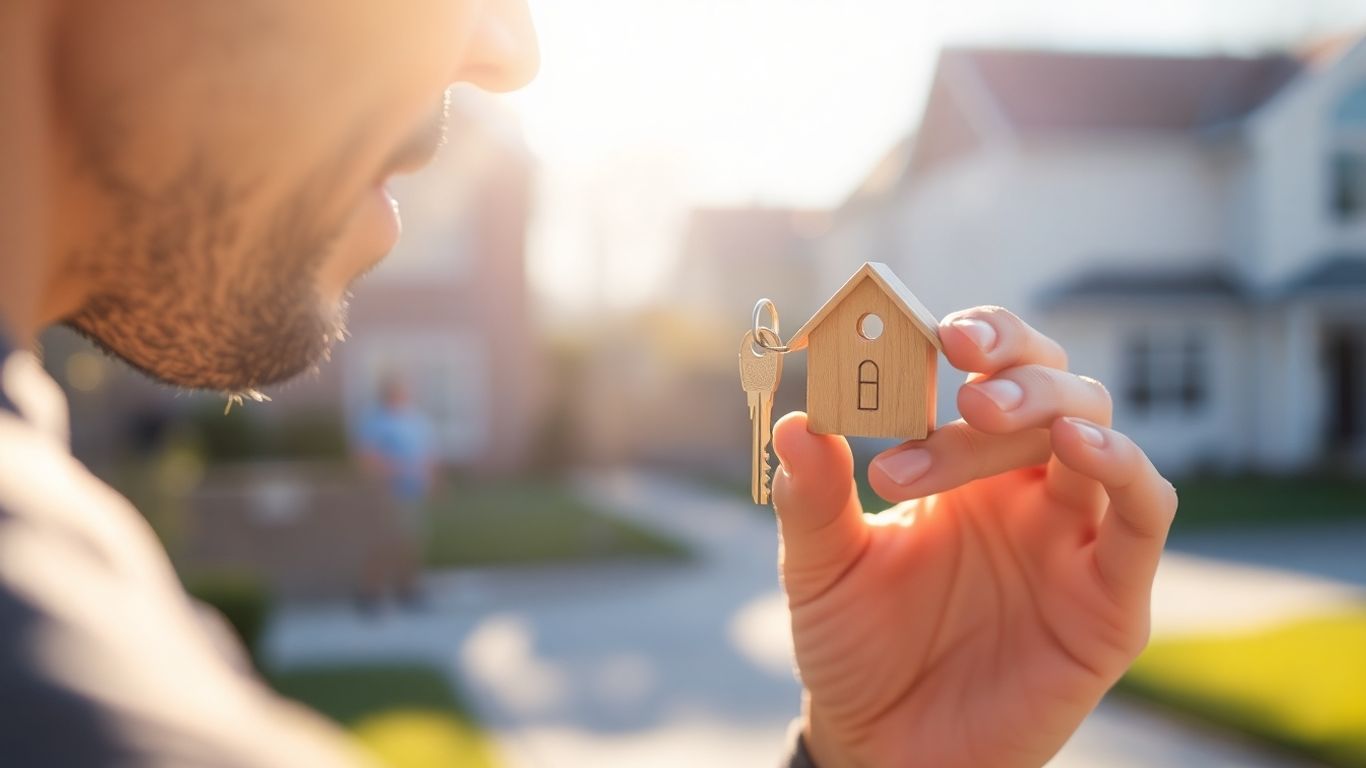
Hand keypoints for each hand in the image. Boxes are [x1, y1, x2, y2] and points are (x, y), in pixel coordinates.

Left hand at [772, 306, 1177, 767]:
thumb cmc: (856, 647)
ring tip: (987, 408)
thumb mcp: (821, 570)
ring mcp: (1071, 536)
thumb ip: (813, 501)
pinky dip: (1125, 469)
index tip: (921, 328)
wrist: (885, 746)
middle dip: (1009, 365)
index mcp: (959, 465)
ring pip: (1096, 430)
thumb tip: (798, 423)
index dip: (967, 337)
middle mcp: (1023, 487)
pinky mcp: (1110, 597)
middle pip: (1048, 385)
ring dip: (1053, 402)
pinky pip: (1143, 516)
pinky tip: (1078, 448)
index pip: (981, 372)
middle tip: (953, 370)